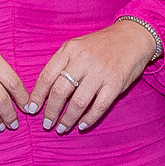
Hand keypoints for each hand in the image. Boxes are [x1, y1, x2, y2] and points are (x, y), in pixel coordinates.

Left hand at [27, 20, 155, 133]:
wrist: (133, 37)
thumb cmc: (102, 45)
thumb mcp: (77, 46)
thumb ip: (62, 63)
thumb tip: (44, 91)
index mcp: (70, 50)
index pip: (47, 76)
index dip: (37, 95)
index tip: (31, 109)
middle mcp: (83, 60)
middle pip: (60, 91)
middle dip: (51, 112)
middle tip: (47, 124)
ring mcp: (100, 73)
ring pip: (78, 102)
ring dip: (67, 119)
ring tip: (61, 128)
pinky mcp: (115, 84)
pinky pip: (99, 106)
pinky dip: (89, 119)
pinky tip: (82, 126)